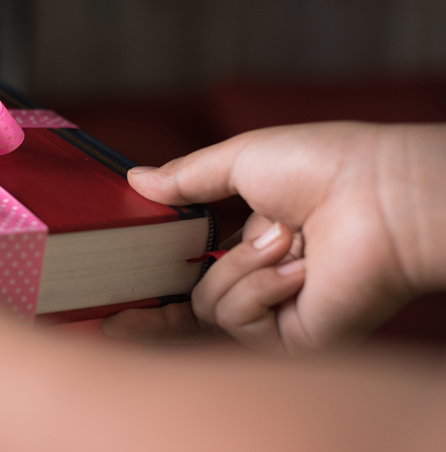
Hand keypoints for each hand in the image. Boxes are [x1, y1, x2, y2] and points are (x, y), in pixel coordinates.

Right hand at [104, 122, 445, 356]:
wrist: (380, 194)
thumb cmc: (325, 165)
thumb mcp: (239, 159)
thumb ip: (185, 176)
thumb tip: (136, 179)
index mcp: (258, 240)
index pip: (197, 271)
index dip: (158, 290)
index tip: (118, 308)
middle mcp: (267, 279)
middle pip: (192, 304)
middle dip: (154, 317)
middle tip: (116, 321)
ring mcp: (281, 310)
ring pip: (208, 308)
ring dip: (239, 266)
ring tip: (285, 238)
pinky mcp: (296, 337)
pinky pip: (240, 323)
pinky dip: (259, 289)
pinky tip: (296, 268)